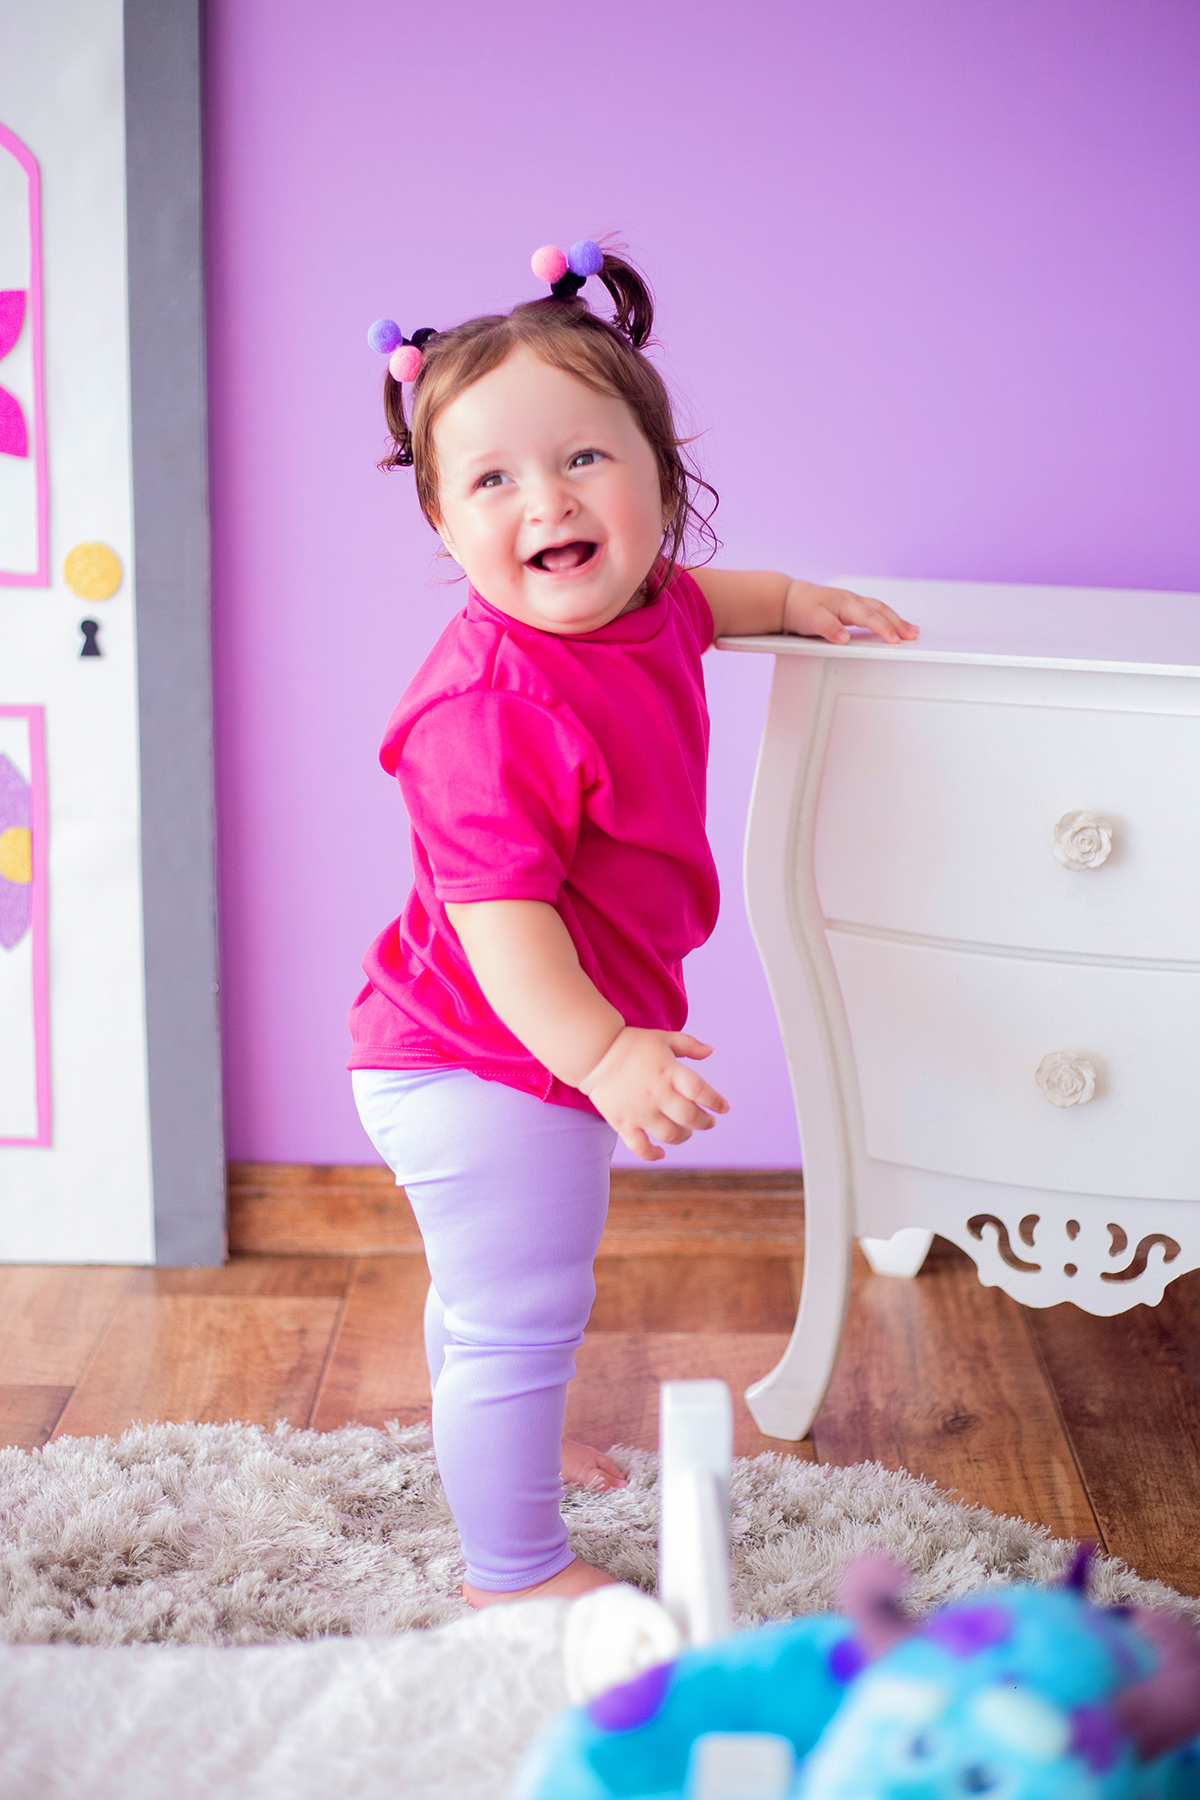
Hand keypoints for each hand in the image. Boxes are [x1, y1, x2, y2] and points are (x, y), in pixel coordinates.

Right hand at [578, 1027, 728, 1161]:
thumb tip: (711, 1051)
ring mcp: (640, 1111)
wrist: (594, 1053)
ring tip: (685, 1131)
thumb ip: (689, 1044)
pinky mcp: (623, 1123)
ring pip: (671, 1135)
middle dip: (704, 1123)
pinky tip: (661, 1153)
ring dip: (684, 1136)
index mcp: (670, 1071)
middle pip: (690, 1117)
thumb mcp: (663, 1038)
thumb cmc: (632, 1044)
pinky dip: (653, 1155)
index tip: (723, 1108)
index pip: (701, 1091)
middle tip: (707, 1122)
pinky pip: (641, 1148)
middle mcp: (657, 1093)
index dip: (716, 1102)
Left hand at [785, 580, 918, 645]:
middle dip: (898, 623)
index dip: (884, 628)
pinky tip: (891, 626)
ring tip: (911, 631)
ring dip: (896, 620)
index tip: (895, 640)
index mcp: (845, 603)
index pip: (870, 616)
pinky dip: (885, 619)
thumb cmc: (800, 608)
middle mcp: (852, 601)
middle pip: (881, 611)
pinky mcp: (849, 609)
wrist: (788, 599)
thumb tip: (844, 639)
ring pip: (879, 610)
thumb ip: (828, 628)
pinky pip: (873, 612)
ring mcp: (852, 604)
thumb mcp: (811, 619)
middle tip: (913, 635)